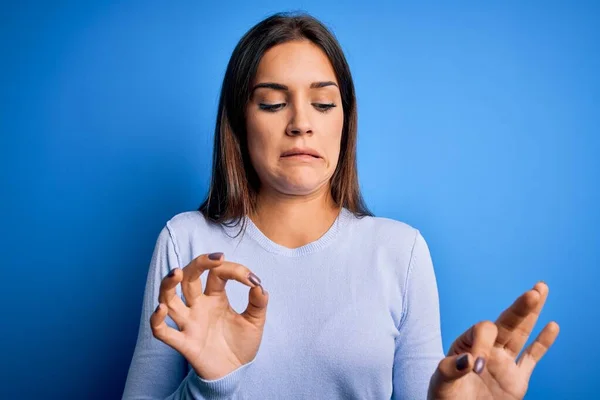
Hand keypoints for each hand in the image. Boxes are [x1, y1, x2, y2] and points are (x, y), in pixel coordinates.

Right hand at [150, 253, 268, 379]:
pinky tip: (162, 309)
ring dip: (168, 285)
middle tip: (214, 258)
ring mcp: (189, 323)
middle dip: (198, 264)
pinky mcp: (184, 343)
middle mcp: (199, 306)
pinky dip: (157, 320)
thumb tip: (258, 284)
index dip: (234, 270)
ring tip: (177, 272)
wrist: (236, 373)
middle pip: (189, 278)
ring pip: (169, 298)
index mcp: (215, 297)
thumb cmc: (242, 344)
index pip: (218, 273)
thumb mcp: (255, 321)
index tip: (252, 279)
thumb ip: (258, 302)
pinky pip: (162, 331)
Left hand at [428, 281, 559, 399]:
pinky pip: (532, 357)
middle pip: (506, 323)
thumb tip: (467, 360)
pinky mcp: (517, 379)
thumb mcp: (441, 384)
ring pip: (521, 334)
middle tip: (534, 291)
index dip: (482, 344)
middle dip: (520, 308)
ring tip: (541, 289)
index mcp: (467, 345)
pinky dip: (543, 343)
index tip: (476, 366)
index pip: (482, 332)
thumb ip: (450, 370)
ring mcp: (503, 362)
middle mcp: (488, 349)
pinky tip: (552, 325)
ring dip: (531, 314)